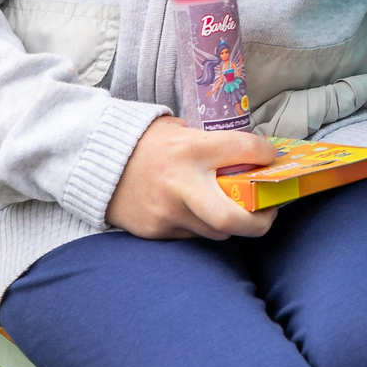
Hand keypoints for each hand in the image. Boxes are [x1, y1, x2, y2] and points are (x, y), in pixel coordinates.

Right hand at [105, 116, 279, 240]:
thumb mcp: (181, 130)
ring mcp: (166, 212)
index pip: (245, 150)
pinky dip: (203, 226)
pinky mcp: (154, 230)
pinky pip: (192, 235)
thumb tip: (251, 154)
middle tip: (270, 214)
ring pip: (216, 232)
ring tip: (238, 211)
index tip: (271, 158)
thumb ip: (213, 143)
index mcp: (191, 148)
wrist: (95, 160)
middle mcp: (181, 184)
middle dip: (261, 222)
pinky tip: (201, 213)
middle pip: (234, 218)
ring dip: (232, 223)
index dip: (267, 154)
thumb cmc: (145, 142)